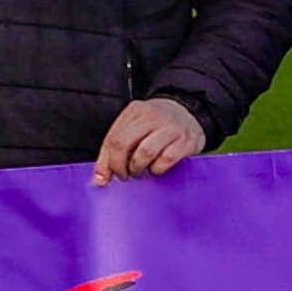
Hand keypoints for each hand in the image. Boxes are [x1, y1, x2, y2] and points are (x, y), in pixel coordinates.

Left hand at [95, 98, 210, 181]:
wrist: (191, 113)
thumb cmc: (157, 126)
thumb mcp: (135, 129)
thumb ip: (115, 150)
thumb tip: (100, 179)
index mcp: (135, 111)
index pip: (112, 139)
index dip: (105, 162)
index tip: (104, 177)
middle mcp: (152, 116)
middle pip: (123, 144)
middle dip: (120, 166)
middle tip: (124, 175)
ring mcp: (171, 127)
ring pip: (144, 153)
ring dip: (138, 168)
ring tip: (140, 171)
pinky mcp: (186, 140)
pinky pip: (166, 159)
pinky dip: (157, 169)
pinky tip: (157, 168)